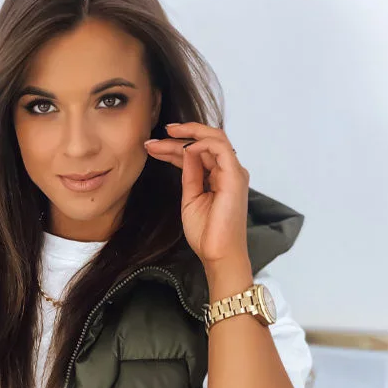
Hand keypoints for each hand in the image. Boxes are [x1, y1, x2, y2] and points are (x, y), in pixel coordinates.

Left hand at [144, 122, 250, 272]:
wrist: (217, 253)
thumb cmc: (206, 233)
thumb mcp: (190, 198)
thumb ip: (189, 175)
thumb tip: (184, 152)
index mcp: (218, 177)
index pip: (197, 154)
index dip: (174, 148)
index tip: (152, 147)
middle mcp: (228, 172)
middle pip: (203, 143)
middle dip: (178, 137)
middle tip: (152, 139)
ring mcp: (233, 173)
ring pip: (214, 139)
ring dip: (189, 134)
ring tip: (166, 135)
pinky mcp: (234, 177)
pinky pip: (219, 148)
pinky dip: (201, 143)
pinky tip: (183, 147)